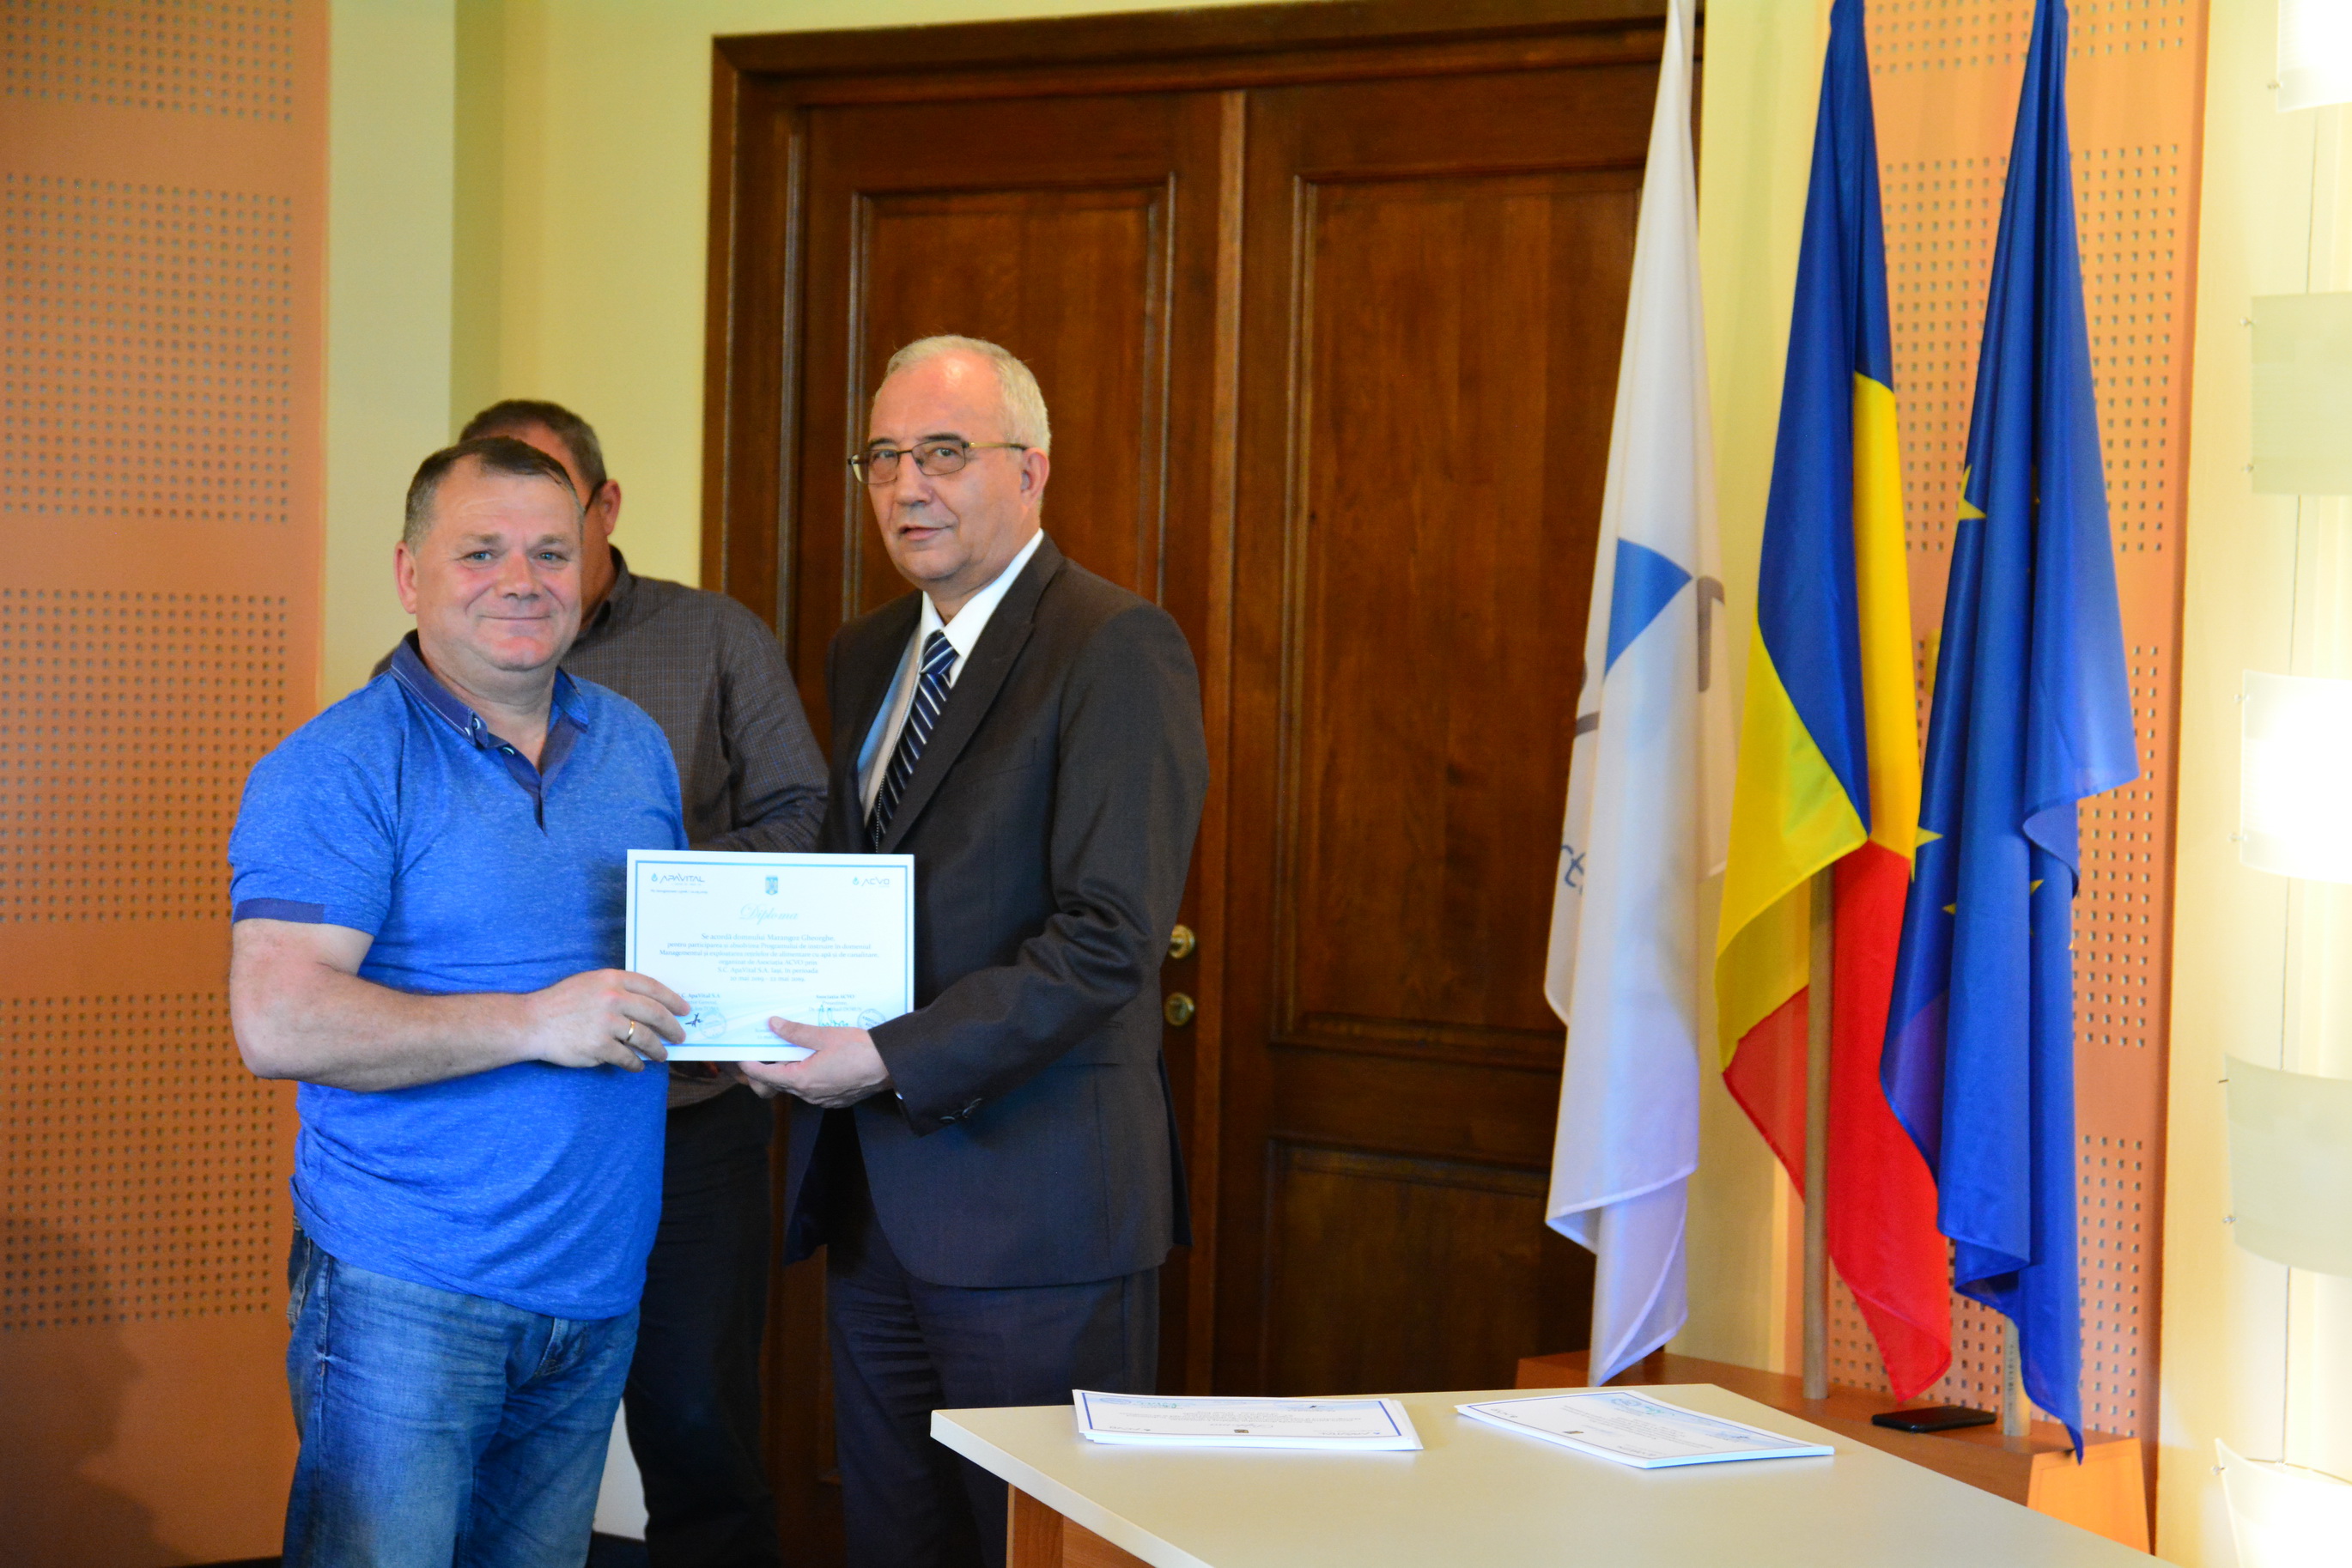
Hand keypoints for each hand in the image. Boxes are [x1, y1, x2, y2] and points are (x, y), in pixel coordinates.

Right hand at [520, 970, 688, 1070]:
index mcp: (612, 979)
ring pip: (645, 1038)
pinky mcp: (599, 1046)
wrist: (532, 1022)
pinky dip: (635, 1064)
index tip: (685, 1009)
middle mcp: (613, 998)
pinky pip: (627, 1057)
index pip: (653, 987)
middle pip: (655, 1014)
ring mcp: (607, 1023)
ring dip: (657, 1049)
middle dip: (672, 1027)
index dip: (673, 999)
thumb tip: (647, 1005)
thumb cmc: (560, 1002)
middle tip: (680, 1036)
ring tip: (662, 1055)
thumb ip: (617, 988)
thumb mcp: (589, 983)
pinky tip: (638, 1066)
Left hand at [740, 1020, 889, 1107]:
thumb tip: (773, 1024)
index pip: (766, 1076)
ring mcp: (823, 1099)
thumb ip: (796, 1032)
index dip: (750, 1066)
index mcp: (803, 1080)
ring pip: (796, 1085)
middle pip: (779, 1083)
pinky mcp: (836, 1099)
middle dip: (769, 1068)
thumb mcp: (825, 1035)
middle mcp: (810, 1094)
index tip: (741, 1056)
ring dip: (790, 1070)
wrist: (891, 1065)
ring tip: (791, 1049)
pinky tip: (815, 1059)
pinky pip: (813, 1089)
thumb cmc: (861, 1050)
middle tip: (766, 1049)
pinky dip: (807, 1076)